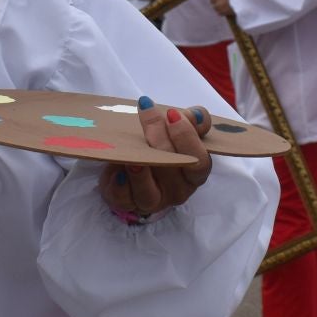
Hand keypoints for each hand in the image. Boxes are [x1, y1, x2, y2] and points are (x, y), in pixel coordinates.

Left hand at [97, 98, 214, 216]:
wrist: (132, 157)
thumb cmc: (161, 143)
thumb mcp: (179, 127)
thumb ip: (193, 119)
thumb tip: (197, 116)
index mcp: (195, 173)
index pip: (199, 161)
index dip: (187, 137)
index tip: (172, 113)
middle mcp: (178, 190)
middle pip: (170, 168)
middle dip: (158, 139)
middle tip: (145, 113)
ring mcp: (154, 201)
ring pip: (148, 193)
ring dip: (139, 174)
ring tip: (132, 156)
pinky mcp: (129, 204)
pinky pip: (124, 200)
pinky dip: (119, 187)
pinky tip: (117, 173)